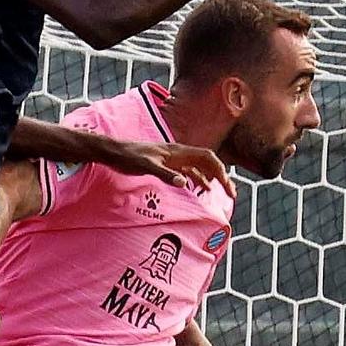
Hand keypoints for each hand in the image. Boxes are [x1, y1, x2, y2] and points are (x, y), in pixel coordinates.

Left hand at [100, 139, 225, 189]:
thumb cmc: (129, 157)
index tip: (227, 186)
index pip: (207, 158)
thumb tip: (184, 183)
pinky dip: (198, 180)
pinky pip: (188, 172)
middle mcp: (179, 154)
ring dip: (212, 179)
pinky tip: (201, 189)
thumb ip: (165, 174)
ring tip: (222, 194)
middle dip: (222, 177)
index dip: (220, 170)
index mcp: (178, 152)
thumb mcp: (146, 166)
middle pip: (208, 163)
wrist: (114, 152)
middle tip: (231, 194)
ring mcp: (173, 159)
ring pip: (199, 168)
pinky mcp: (166, 165)